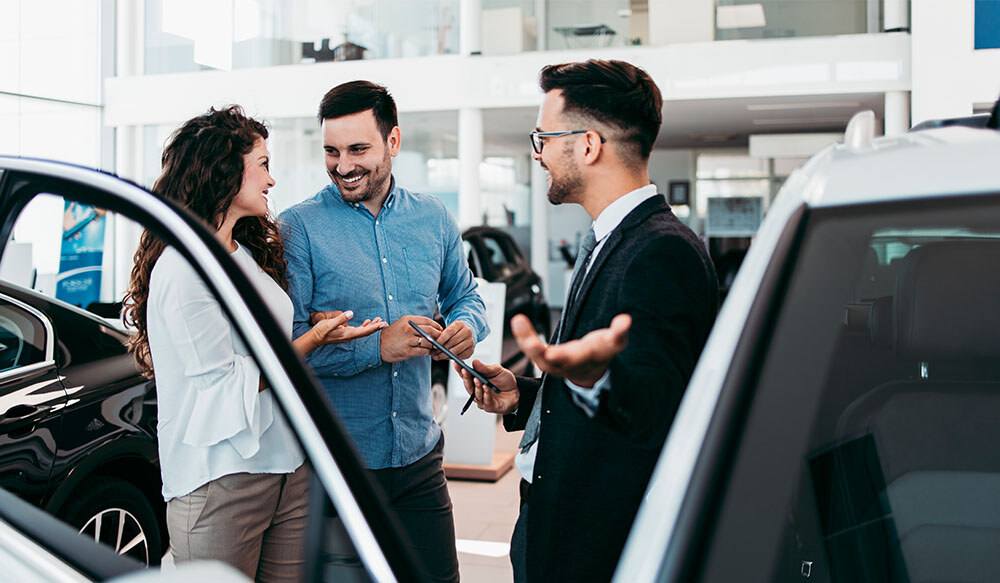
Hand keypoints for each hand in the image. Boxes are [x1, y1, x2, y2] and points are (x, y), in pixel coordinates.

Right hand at [294, 310, 386, 355]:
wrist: (315, 338)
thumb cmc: (321, 331)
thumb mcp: (329, 323)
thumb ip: (340, 319)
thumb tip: (351, 313)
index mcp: (348, 334)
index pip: (364, 331)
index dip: (375, 328)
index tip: (383, 324)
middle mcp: (350, 336)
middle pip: (366, 332)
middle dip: (377, 327)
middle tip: (386, 323)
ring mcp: (348, 335)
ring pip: (364, 331)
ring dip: (372, 326)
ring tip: (380, 321)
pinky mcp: (346, 333)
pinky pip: (359, 330)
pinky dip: (365, 326)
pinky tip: (368, 322)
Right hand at [379, 316, 442, 362]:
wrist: (378, 345)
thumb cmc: (392, 335)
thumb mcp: (402, 324)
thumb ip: (415, 324)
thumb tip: (432, 328)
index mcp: (408, 320)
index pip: (428, 321)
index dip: (436, 326)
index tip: (440, 330)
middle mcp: (408, 329)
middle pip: (430, 331)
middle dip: (438, 336)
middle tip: (440, 339)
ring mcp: (408, 340)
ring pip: (428, 342)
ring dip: (432, 345)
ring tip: (431, 347)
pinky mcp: (407, 351)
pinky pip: (423, 351)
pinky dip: (426, 352)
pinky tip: (425, 351)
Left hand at [431, 321, 473, 359]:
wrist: (464, 334)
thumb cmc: (453, 333)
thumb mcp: (447, 330)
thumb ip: (441, 336)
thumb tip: (433, 346)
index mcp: (460, 324)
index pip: (450, 332)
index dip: (441, 339)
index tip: (434, 345)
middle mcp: (467, 332)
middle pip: (453, 341)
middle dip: (442, 349)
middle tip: (434, 353)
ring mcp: (470, 341)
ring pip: (456, 350)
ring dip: (445, 355)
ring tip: (437, 356)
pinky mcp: (471, 350)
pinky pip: (460, 356)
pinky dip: (451, 358)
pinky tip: (445, 357)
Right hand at [453, 360, 517, 414]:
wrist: (517, 392)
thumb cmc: (505, 381)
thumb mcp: (497, 370)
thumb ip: (486, 368)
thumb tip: (474, 362)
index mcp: (476, 380)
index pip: (465, 375)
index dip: (459, 369)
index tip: (456, 362)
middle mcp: (476, 390)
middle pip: (467, 385)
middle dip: (465, 378)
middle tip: (465, 371)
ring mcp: (481, 399)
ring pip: (475, 394)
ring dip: (476, 386)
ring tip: (477, 379)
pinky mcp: (489, 406)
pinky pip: (485, 400)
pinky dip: (485, 393)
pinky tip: (486, 387)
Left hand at [511, 313, 630, 387]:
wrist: (588, 374)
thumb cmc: (600, 353)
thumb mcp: (613, 343)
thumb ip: (619, 333)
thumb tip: (626, 320)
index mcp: (592, 356)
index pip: (589, 354)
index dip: (582, 350)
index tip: (566, 350)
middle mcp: (573, 363)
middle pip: (560, 360)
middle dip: (549, 354)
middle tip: (535, 345)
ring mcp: (558, 363)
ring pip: (541, 357)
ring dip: (528, 342)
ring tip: (519, 322)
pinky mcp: (547, 359)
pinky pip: (533, 350)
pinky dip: (525, 337)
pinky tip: (518, 321)